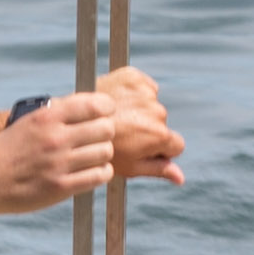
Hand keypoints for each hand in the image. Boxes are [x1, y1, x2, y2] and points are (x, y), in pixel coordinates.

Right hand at [0, 89, 125, 212]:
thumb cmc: (7, 150)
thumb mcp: (28, 122)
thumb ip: (58, 113)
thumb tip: (92, 107)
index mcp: (46, 117)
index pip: (95, 105)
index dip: (106, 108)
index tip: (105, 113)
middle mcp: (55, 138)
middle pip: (106, 129)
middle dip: (105, 132)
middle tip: (97, 137)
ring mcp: (59, 164)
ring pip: (105, 152)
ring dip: (102, 154)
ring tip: (92, 155)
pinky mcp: (62, 187)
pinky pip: (99, 176)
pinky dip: (101, 172)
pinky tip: (92, 170)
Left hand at [96, 64, 188, 185]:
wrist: (72, 122)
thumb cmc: (100, 150)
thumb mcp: (130, 167)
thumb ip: (158, 170)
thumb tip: (180, 178)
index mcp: (159, 136)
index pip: (175, 145)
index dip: (159, 150)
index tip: (141, 148)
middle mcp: (156, 112)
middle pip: (161, 124)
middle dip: (147, 128)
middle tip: (122, 132)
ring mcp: (144, 92)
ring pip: (152, 104)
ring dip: (139, 108)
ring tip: (116, 117)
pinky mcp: (132, 76)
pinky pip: (143, 85)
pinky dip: (133, 92)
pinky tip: (117, 101)